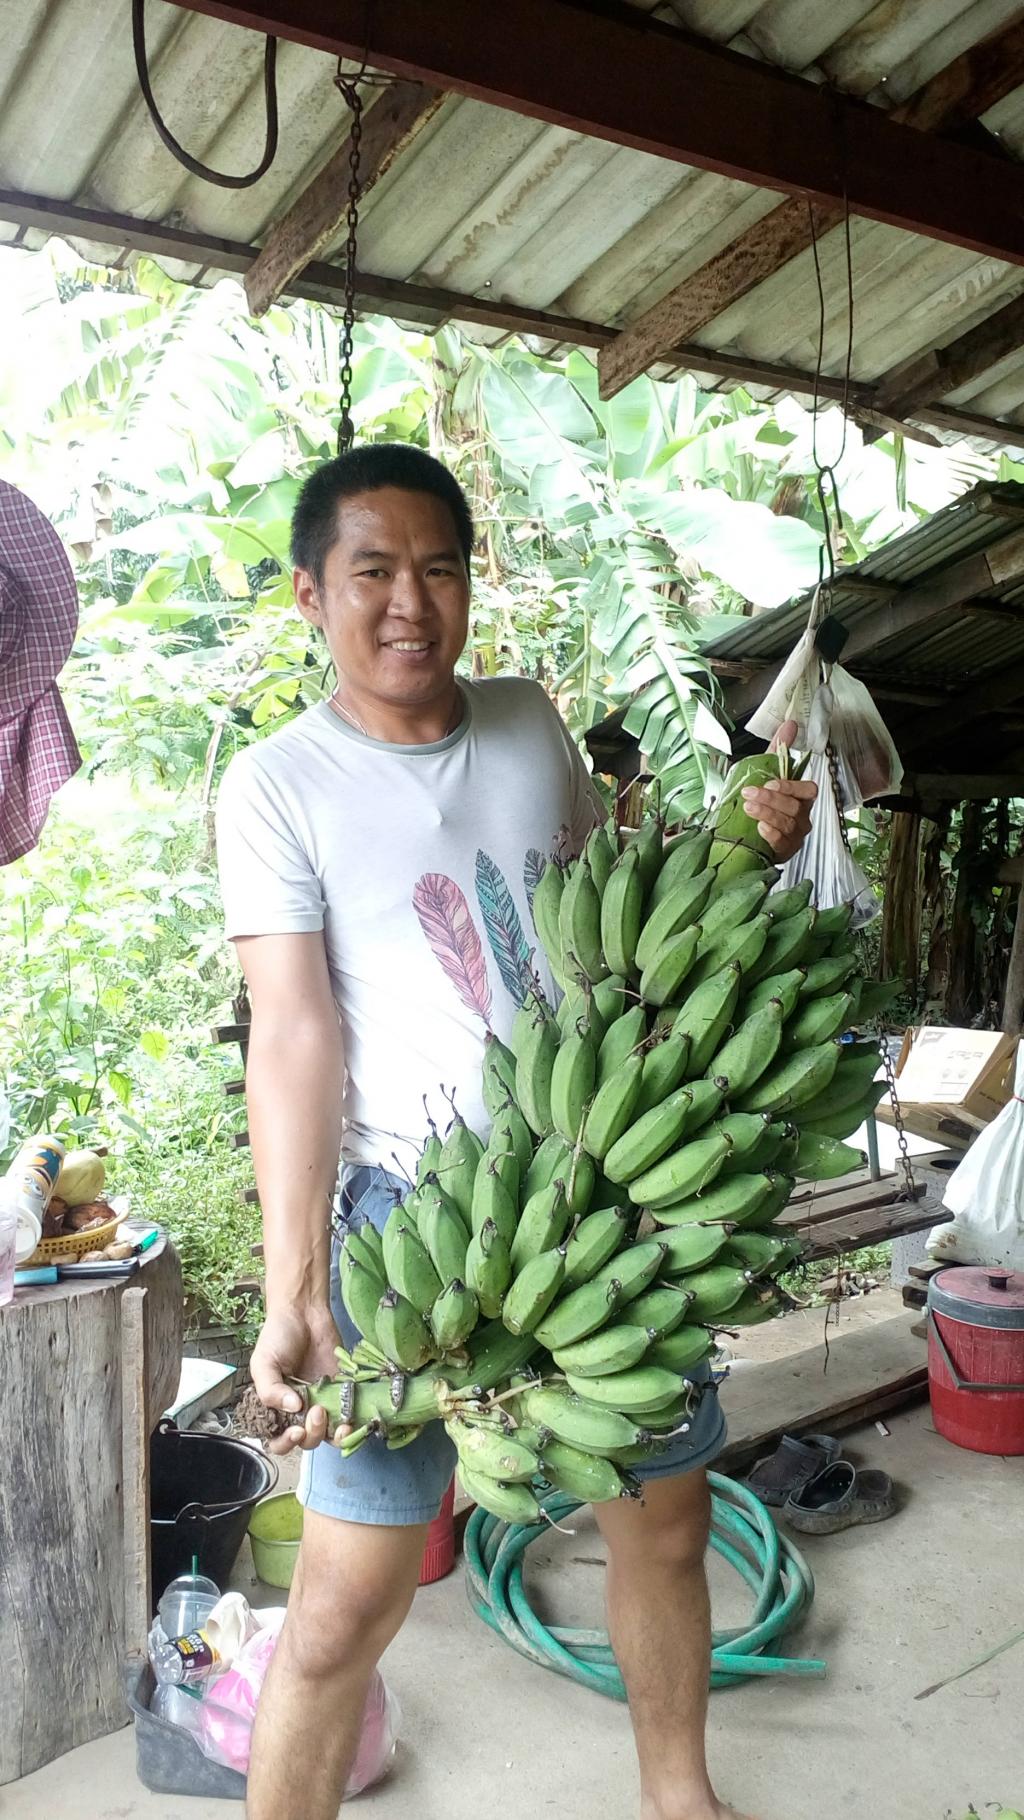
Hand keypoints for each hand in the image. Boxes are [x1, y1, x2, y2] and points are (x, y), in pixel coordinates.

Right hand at [250, 1303, 341, 1454]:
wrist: (304, 1312)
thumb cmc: (278, 1337)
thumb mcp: (263, 1363)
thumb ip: (270, 1390)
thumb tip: (294, 1408)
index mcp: (276, 1408)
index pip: (278, 1440)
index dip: (286, 1442)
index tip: (296, 1430)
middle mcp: (299, 1411)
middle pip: (306, 1441)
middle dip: (312, 1434)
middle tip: (316, 1411)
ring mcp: (323, 1403)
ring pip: (329, 1435)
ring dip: (334, 1436)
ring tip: (339, 1422)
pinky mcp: (342, 1393)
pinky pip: (348, 1417)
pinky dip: (352, 1425)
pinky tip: (353, 1421)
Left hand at [741, 719, 816, 862]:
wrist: (753, 832)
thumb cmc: (765, 800)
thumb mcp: (769, 772)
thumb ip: (780, 748)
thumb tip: (790, 723)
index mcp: (801, 797)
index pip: (808, 790)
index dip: (791, 787)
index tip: (770, 783)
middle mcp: (802, 816)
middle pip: (793, 807)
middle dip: (770, 799)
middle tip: (748, 793)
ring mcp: (795, 835)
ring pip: (787, 824)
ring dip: (767, 814)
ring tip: (748, 807)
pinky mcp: (785, 851)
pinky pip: (782, 843)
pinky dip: (772, 835)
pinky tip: (760, 828)